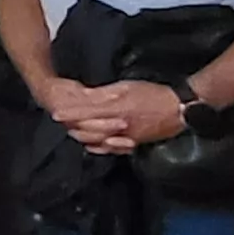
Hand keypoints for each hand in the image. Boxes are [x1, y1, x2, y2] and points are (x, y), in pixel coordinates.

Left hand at [57, 79, 187, 154]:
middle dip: (73, 126)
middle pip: (89, 129)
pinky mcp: (134, 143)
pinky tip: (91, 145)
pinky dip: (99, 147)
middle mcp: (118, 126)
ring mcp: (126, 137)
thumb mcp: (127, 86)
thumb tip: (86, 94)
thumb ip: (105, 93)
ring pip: (98, 141)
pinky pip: (112, 148)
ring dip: (83, 137)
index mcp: (116, 109)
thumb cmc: (153, 93)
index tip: (55, 113)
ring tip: (71, 132)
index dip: (70, 113)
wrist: (178, 109)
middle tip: (60, 123)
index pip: (86, 112)